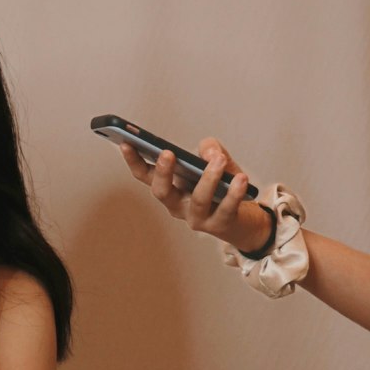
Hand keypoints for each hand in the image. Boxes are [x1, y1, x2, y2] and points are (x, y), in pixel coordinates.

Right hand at [120, 136, 273, 252]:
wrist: (244, 219)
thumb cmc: (223, 188)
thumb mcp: (216, 161)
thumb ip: (210, 150)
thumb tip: (210, 155)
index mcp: (170, 188)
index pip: (145, 176)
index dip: (134, 161)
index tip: (126, 144)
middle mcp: (177, 205)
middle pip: (162, 192)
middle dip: (163, 173)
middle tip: (168, 154)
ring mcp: (196, 218)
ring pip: (197, 200)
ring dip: (208, 178)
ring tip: (218, 160)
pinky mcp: (219, 225)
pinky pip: (225, 209)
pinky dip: (234, 193)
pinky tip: (241, 178)